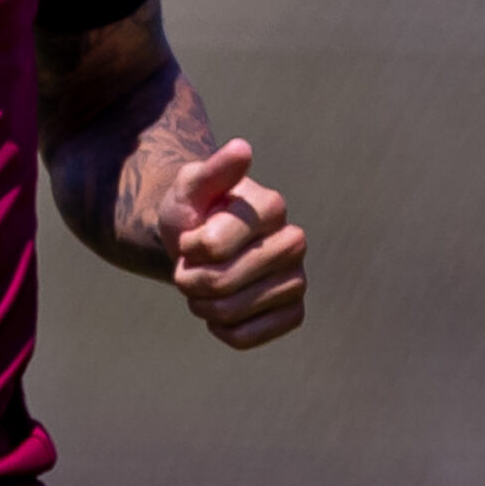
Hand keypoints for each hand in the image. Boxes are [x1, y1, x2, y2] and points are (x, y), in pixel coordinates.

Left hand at [160, 138, 306, 349]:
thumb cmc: (192, 210)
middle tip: (187, 266)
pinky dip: (221, 327)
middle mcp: (293, 242)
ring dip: (201, 304)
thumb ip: (212, 170)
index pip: (213, 245)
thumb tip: (242, 148)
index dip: (188, 246)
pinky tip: (218, 310)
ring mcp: (297, 279)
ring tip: (200, 286)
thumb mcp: (190, 187)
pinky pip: (248, 337)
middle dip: (191, 278)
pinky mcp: (293, 312)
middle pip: (224, 281)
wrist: (197, 244)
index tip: (187, 237)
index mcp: (271, 207)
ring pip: (233, 311)